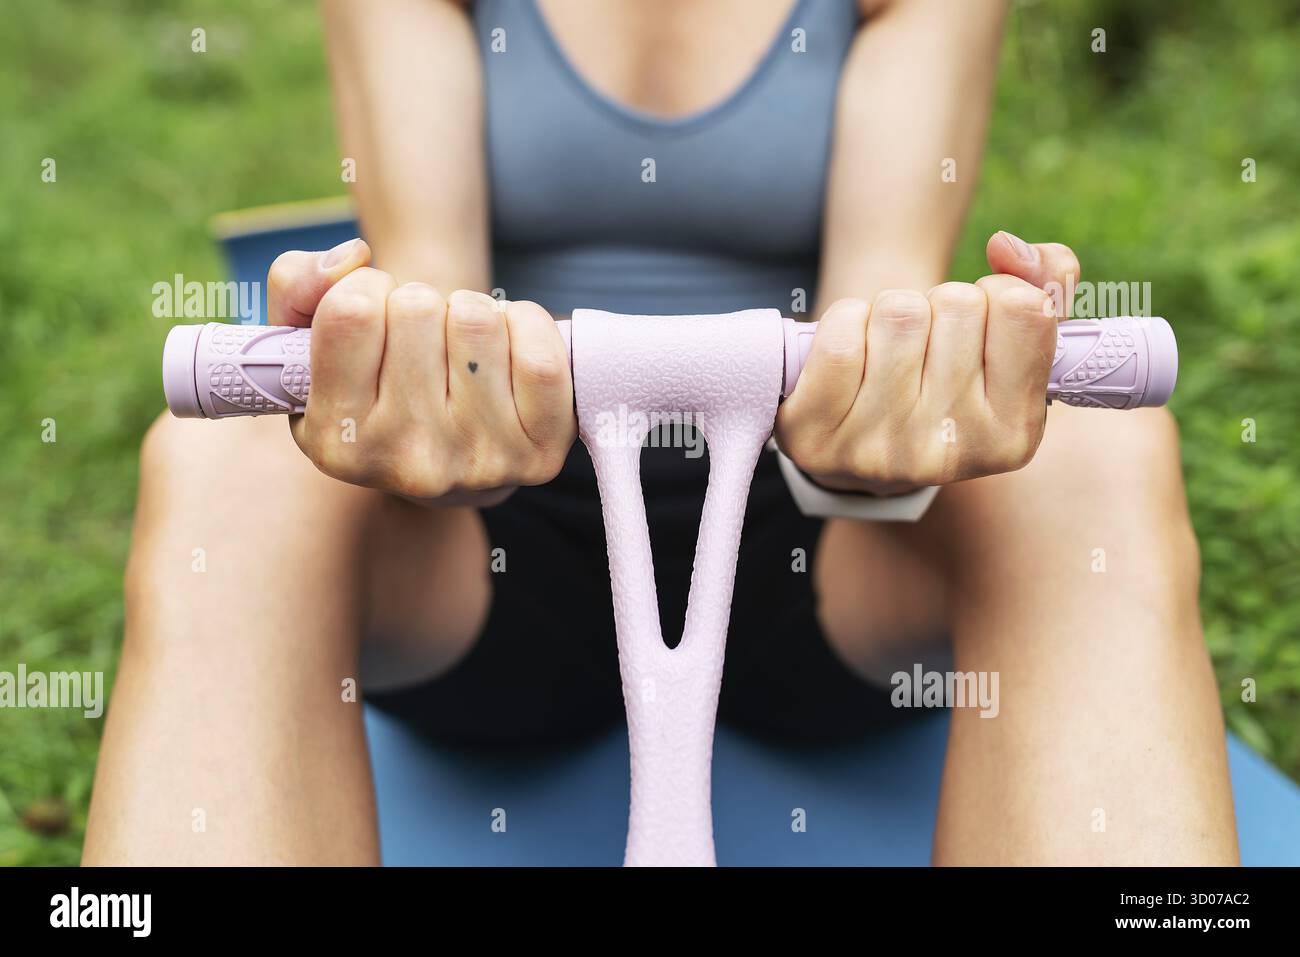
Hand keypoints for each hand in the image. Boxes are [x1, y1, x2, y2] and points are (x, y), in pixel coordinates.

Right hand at [267, 239, 576, 504]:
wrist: (450, 462)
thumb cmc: (375, 388)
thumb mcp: (307, 343)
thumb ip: (297, 284)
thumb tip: (351, 257)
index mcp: (338, 440)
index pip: (352, 310)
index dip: (366, 288)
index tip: (374, 312)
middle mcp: (406, 461)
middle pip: (417, 307)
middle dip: (420, 302)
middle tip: (422, 338)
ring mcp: (478, 463)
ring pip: (478, 317)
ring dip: (470, 311)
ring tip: (460, 348)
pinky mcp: (540, 455)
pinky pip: (540, 353)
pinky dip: (525, 326)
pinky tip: (505, 351)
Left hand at [775, 232, 1080, 493]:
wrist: (859, 439)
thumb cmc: (946, 376)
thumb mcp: (1012, 342)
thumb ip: (1048, 280)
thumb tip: (1006, 246)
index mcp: (1013, 434)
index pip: (1024, 308)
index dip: (998, 292)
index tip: (982, 320)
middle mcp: (951, 453)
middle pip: (957, 304)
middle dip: (939, 304)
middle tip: (926, 343)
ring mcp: (881, 451)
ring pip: (899, 312)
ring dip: (889, 310)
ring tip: (887, 350)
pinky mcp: (817, 438)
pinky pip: (840, 334)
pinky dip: (843, 321)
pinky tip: (850, 355)